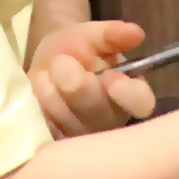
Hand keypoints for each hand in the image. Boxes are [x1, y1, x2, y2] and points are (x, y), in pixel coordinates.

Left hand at [29, 19, 155, 135]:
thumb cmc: (73, 50)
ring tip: (49, 76)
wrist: (42, 64)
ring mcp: (83, 137)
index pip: (141, 103)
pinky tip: (38, 95)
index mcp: (128, 93)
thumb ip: (111, 35)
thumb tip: (135, 33)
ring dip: (51, 90)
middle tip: (62, 63)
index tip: (111, 77)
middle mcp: (110, 120)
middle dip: (75, 83)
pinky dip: (37, 104)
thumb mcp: (90, 35)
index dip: (127, 94)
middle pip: (97, 112)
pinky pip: (44, 126)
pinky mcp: (56, 145)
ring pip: (66, 118)